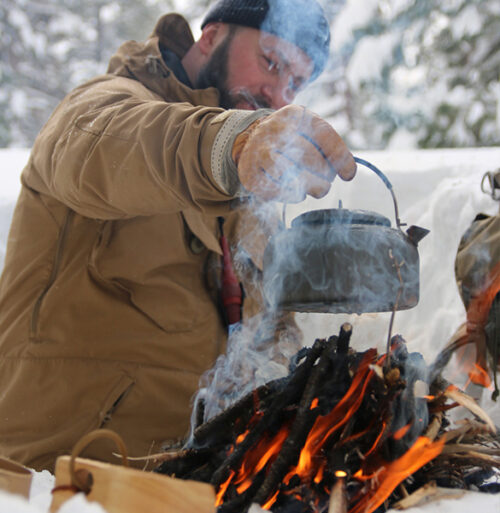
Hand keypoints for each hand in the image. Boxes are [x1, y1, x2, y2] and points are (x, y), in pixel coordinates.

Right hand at [232, 105, 355, 201]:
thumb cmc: (290, 137)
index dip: (339, 157)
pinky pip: (278, 192)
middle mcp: (274, 130)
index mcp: (294, 115)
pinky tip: (295, 190)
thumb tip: (349, 174)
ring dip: (310, 187)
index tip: (349, 175)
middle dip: (324, 177)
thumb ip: (331, 146)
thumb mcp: (310, 130)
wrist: (250, 140)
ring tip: (312, 187)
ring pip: (293, 177)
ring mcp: (258, 152)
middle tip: (325, 183)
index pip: (324, 135)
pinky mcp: (250, 174)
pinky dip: (293, 195)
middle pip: (310, 160)